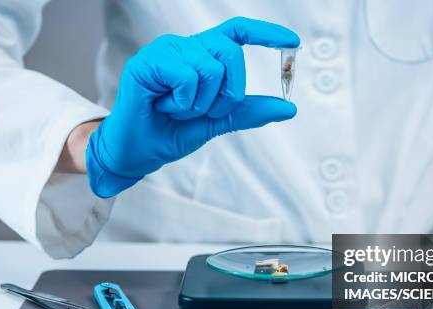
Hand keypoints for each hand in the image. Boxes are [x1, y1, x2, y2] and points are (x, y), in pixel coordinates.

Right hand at [85, 17, 299, 197]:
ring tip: (178, 110)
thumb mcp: (217, 121)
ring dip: (201, 103)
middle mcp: (184, 46)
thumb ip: (248, 111)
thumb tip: (288, 108)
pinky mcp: (148, 62)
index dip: (266, 34)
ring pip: (211, 68)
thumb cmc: (171, 132)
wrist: (138, 152)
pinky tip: (165, 107)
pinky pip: (187, 77)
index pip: (237, 32)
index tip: (293, 42)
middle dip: (228, 93)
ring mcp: (165, 51)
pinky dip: (183, 103)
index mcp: (201, 56)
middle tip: (203, 112)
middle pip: (231, 53)